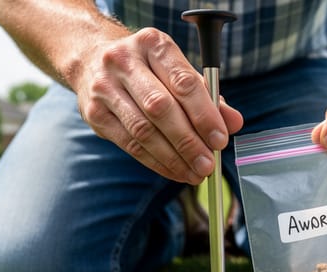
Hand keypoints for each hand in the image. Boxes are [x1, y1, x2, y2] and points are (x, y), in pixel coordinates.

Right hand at [74, 28, 243, 183]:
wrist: (91, 59)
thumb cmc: (148, 69)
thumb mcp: (178, 72)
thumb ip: (209, 97)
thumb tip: (234, 123)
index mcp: (152, 44)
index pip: (183, 82)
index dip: (204, 115)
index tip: (220, 140)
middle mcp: (124, 61)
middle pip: (161, 108)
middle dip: (188, 141)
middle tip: (208, 164)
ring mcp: (105, 87)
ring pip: (143, 130)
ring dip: (173, 158)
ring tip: (195, 173)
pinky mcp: (94, 113)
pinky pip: (130, 144)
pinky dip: (156, 162)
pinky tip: (174, 171)